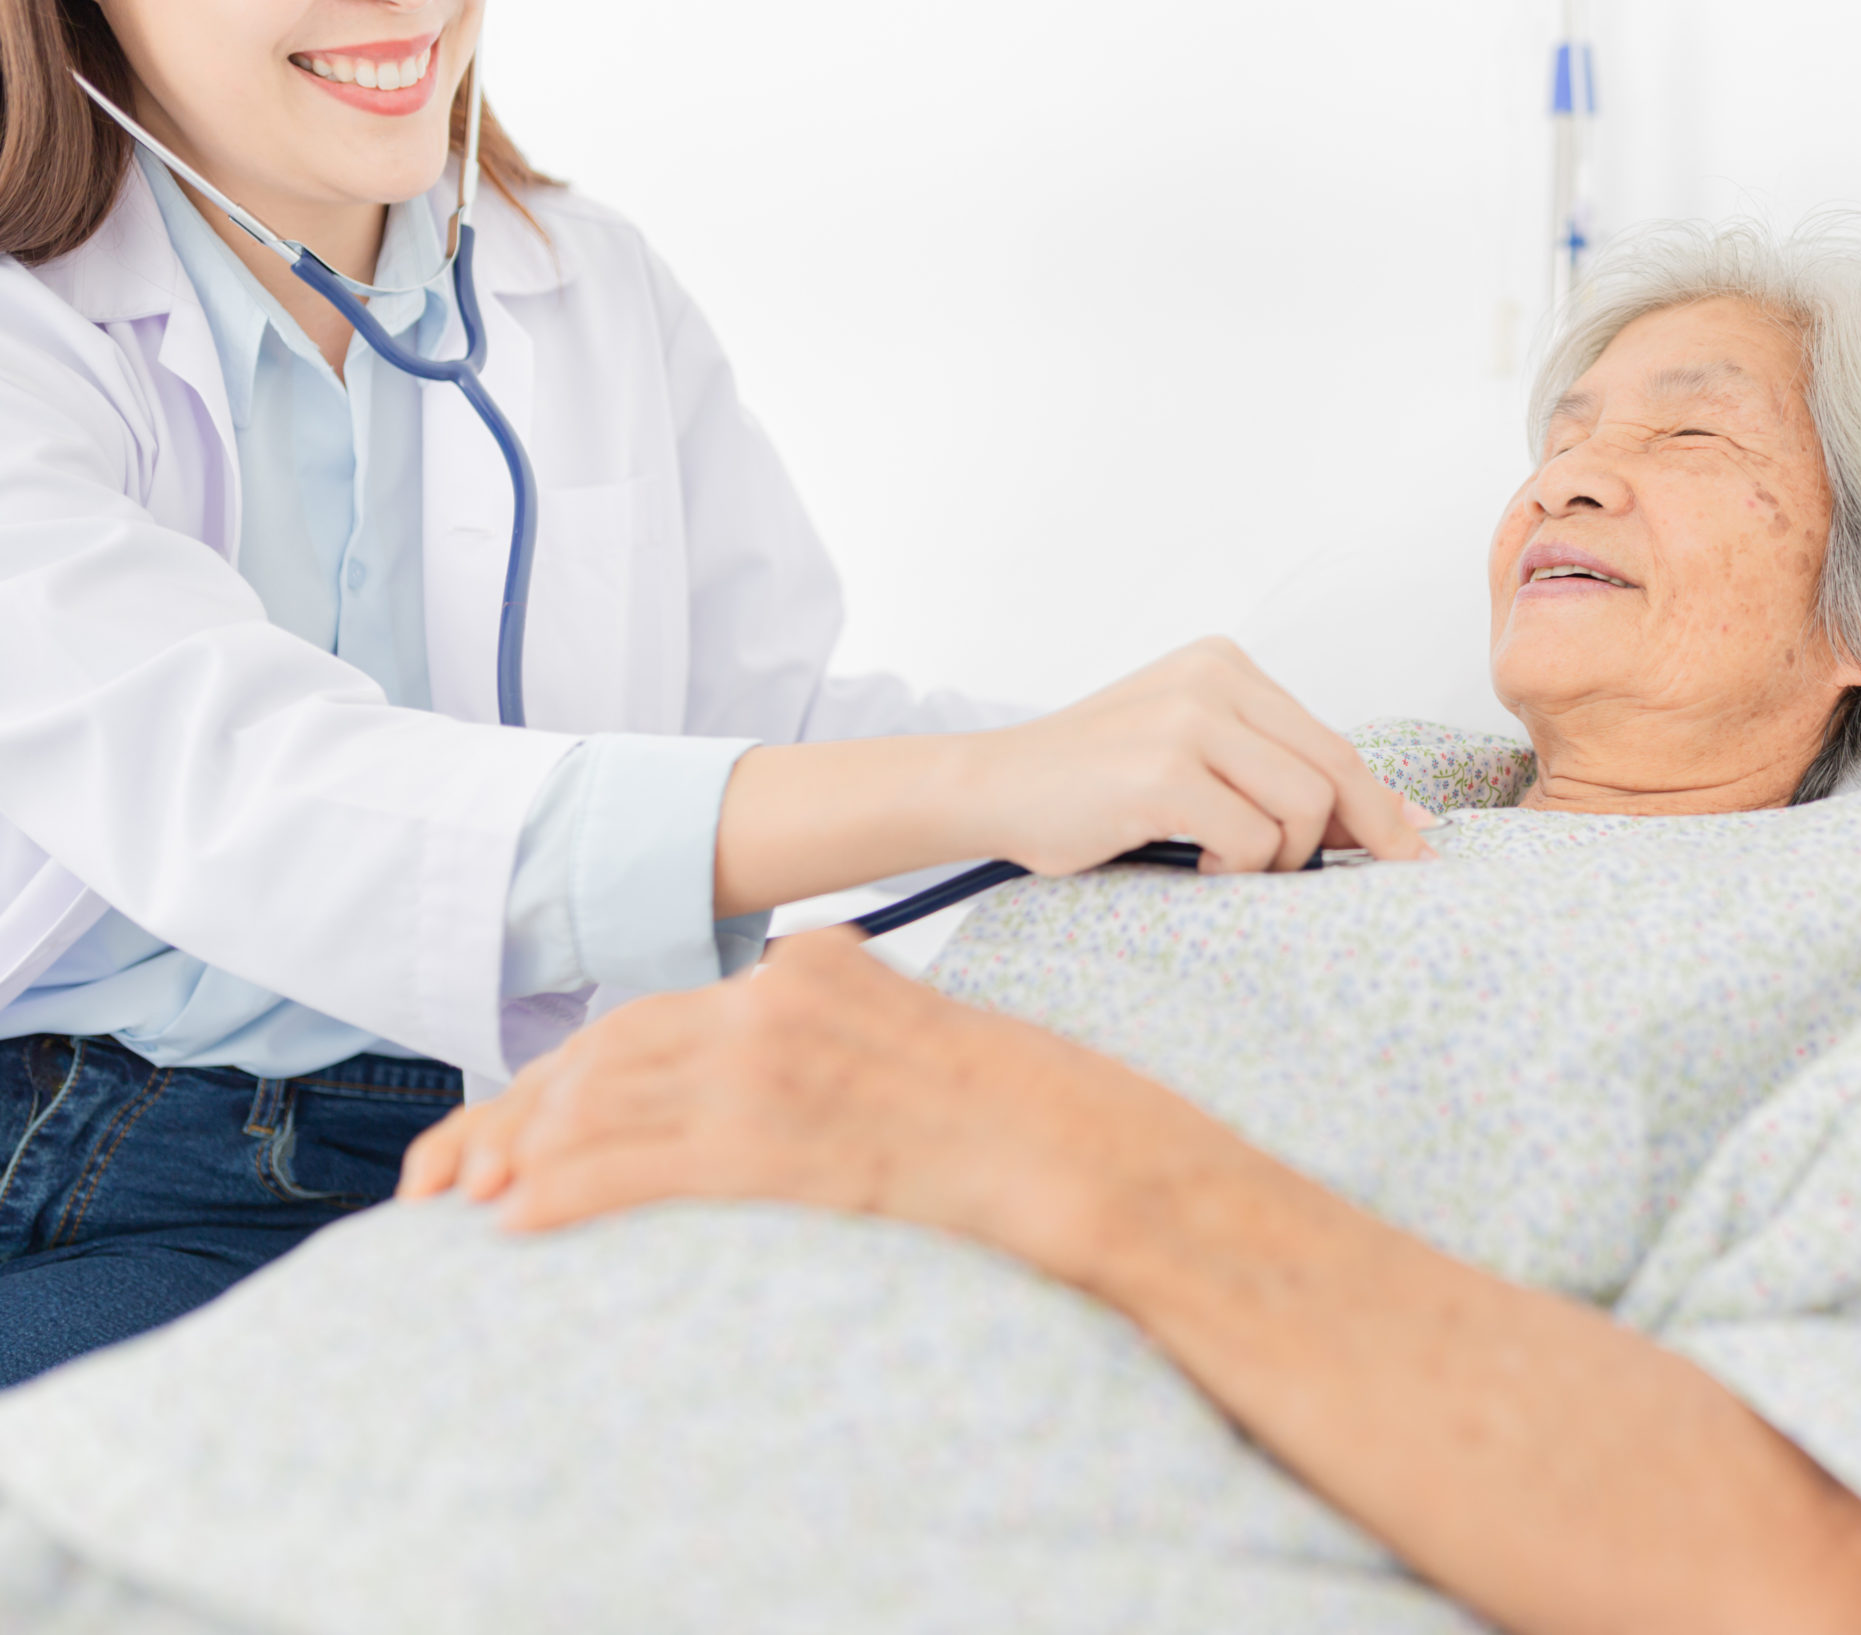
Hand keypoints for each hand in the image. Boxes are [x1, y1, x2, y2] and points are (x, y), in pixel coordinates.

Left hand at [398, 930, 1203, 1273]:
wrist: (1080, 1147)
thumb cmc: (1017, 1107)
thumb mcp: (914, 1034)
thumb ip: (838, 1027)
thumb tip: (779, 1053)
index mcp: (808, 965)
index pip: (652, 1016)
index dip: (568, 1073)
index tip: (514, 1119)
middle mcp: (776, 998)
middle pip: (609, 1051)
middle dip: (517, 1113)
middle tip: (450, 1170)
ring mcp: (772, 1067)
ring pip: (607, 1103)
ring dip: (522, 1155)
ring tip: (468, 1202)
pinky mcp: (776, 1140)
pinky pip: (638, 1166)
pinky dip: (565, 1193)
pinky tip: (517, 1224)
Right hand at [954, 637, 1436, 876]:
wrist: (990, 787)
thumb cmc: (1092, 786)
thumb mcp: (1190, 756)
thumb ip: (1273, 773)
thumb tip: (1396, 823)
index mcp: (1224, 665)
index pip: (1331, 740)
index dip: (1379, 803)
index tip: (1412, 847)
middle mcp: (1213, 678)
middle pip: (1333, 768)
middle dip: (1363, 834)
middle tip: (1377, 880)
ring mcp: (1187, 720)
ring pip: (1304, 806)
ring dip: (1284, 859)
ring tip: (1234, 869)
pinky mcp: (1162, 771)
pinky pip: (1252, 838)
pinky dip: (1239, 870)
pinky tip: (1202, 870)